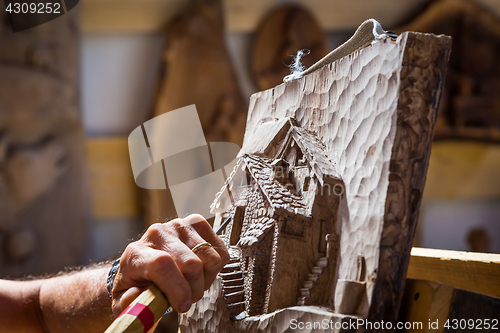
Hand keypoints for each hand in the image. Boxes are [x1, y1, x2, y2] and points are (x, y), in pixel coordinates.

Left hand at [110, 214, 228, 315]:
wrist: (144, 262)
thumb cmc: (137, 283)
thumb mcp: (125, 300)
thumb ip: (129, 303)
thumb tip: (140, 296)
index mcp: (137, 253)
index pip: (162, 264)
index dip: (178, 289)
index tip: (182, 305)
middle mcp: (158, 233)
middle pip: (191, 264)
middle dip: (194, 290)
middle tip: (187, 299)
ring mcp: (179, 225)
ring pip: (210, 259)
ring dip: (206, 279)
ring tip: (193, 284)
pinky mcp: (197, 223)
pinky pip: (220, 252)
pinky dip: (215, 268)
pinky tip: (201, 271)